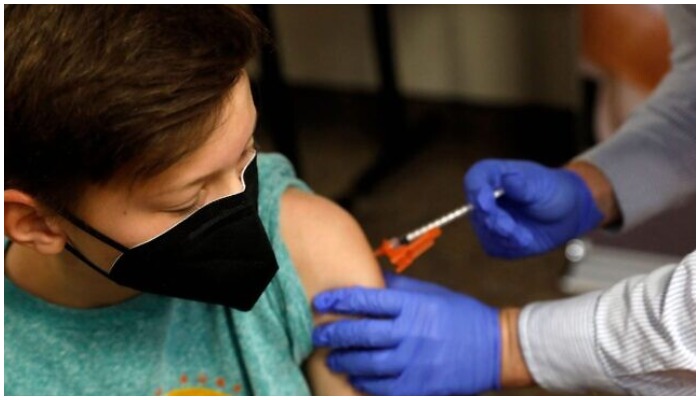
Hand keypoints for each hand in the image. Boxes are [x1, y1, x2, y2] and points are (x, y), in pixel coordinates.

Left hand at [312, 273, 500, 394]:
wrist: (495, 348)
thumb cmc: (461, 316)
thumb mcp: (431, 293)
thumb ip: (398, 289)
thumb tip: (369, 278)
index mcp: (413, 306)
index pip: (366, 300)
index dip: (338, 300)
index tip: (320, 302)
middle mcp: (411, 332)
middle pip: (361, 333)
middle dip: (334, 334)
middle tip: (318, 334)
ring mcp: (415, 361)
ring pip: (367, 363)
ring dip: (345, 361)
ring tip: (333, 359)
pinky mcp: (420, 385)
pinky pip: (383, 387)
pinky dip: (364, 383)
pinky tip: (355, 377)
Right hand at [464, 159, 602, 257]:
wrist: (566, 214)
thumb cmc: (552, 191)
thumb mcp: (541, 185)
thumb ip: (522, 185)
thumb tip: (507, 179)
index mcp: (492, 175)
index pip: (474, 180)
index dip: (476, 191)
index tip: (485, 204)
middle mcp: (484, 197)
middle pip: (477, 210)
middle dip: (494, 220)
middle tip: (510, 229)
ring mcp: (486, 220)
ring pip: (485, 232)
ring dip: (506, 237)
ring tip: (526, 237)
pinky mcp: (494, 240)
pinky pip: (495, 247)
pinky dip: (511, 247)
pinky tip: (525, 239)